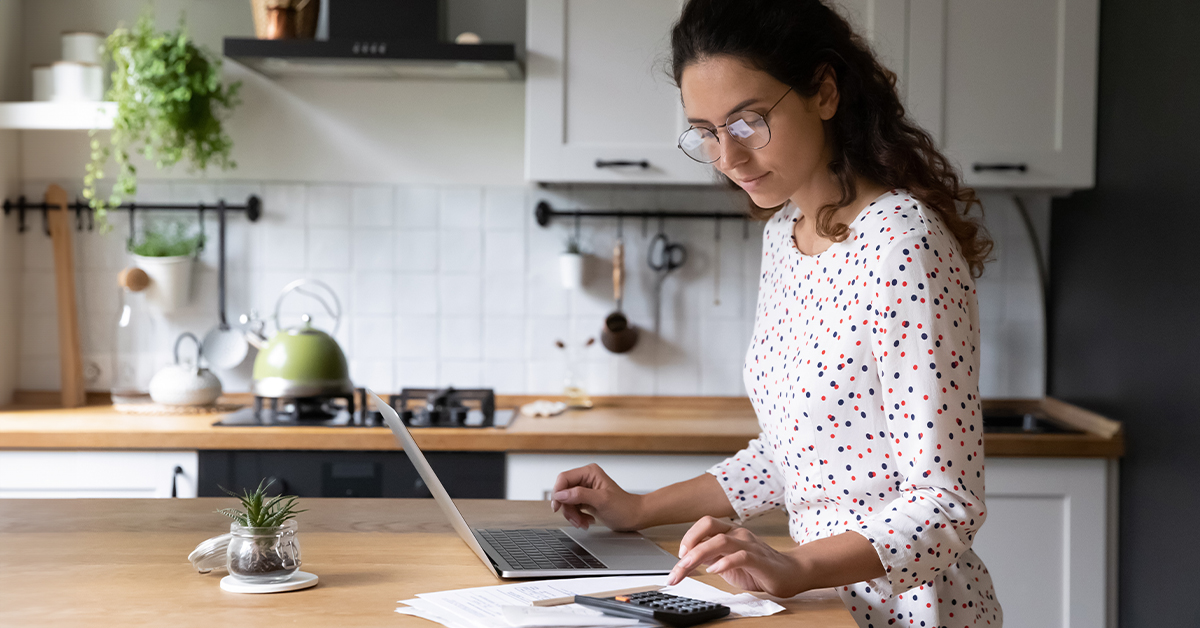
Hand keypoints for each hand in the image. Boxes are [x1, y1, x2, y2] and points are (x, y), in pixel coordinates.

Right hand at [550, 464, 643, 530]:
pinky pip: (573, 508)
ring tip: (583, 523)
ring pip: (567, 502)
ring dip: (573, 515)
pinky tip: (587, 521)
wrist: (635, 516)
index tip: (557, 507)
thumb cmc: (624, 507)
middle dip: (568, 508)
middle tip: (576, 520)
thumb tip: (561, 494)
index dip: (558, 492)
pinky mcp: (586, 500)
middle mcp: (586, 479)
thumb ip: (579, 495)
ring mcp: (585, 490)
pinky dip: (577, 517)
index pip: (564, 478)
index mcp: (589, 472)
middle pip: (564, 492)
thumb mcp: (601, 500)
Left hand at [667, 516, 805, 597]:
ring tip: (686, 568)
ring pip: (720, 540)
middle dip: (688, 542)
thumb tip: (688, 558)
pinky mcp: (759, 560)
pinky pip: (740, 556)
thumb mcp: (728, 561)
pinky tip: (714, 571)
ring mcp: (749, 545)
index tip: (679, 557)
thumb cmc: (759, 568)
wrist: (791, 573)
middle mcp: (738, 534)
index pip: (704, 524)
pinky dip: (724, 563)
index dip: (688, 537)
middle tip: (678, 563)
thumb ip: (711, 556)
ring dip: (698, 554)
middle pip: (708, 525)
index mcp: (730, 532)